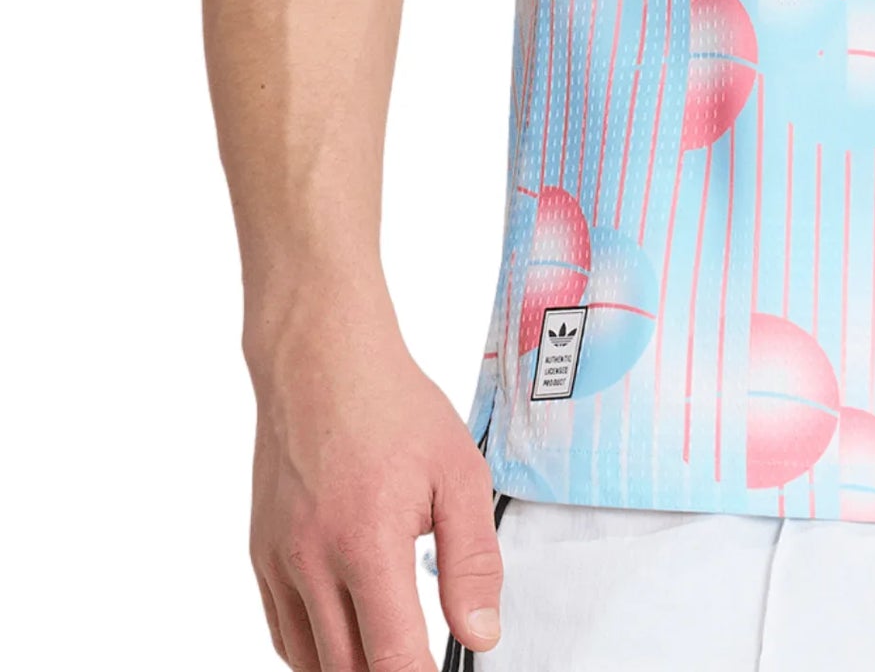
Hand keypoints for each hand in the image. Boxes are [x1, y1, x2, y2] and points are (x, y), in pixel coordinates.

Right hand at [248, 321, 500, 670]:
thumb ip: (473, 561)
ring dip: (351, 666)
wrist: (322, 365)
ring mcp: (279, 562)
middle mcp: (312, 561)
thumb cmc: (394, 409)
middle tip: (419, 658)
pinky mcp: (261, 557)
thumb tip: (481, 633)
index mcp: (367, 542)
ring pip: (310, 660)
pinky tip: (349, 635)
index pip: (390, 657)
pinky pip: (283, 632)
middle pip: (347, 669)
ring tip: (390, 650)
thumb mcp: (459, 474)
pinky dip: (315, 650)